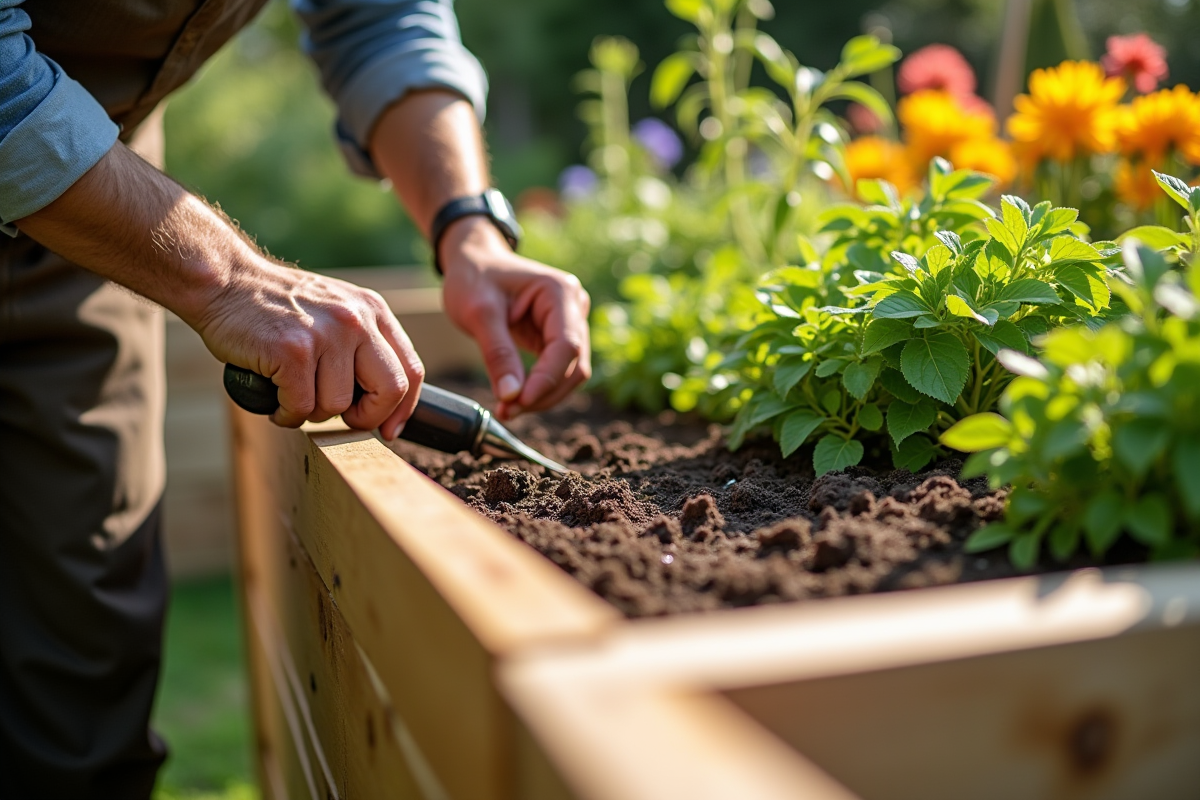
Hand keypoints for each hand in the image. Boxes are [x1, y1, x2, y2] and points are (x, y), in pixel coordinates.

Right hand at [195, 258, 424, 438]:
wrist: (226, 281)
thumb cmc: (278, 307)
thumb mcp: (336, 310)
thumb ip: (364, 344)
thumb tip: (387, 400)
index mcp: (373, 311)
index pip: (410, 370)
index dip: (403, 409)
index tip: (389, 430)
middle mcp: (356, 320)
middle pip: (390, 390)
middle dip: (367, 417)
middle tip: (342, 419)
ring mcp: (326, 334)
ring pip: (338, 404)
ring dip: (312, 412)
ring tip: (292, 394)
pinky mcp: (293, 350)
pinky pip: (301, 407)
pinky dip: (286, 414)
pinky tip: (275, 399)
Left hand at [440, 217, 590, 419]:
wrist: (473, 261)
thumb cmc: (474, 277)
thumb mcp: (478, 313)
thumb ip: (497, 354)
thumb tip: (512, 397)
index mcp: (561, 292)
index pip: (567, 345)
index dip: (547, 379)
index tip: (519, 403)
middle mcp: (574, 307)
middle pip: (574, 365)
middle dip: (544, 393)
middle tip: (507, 412)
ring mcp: (570, 323)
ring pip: (569, 374)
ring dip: (543, 396)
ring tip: (507, 409)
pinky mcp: (558, 338)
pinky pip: (556, 372)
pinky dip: (538, 389)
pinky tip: (513, 399)